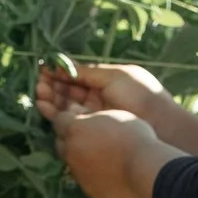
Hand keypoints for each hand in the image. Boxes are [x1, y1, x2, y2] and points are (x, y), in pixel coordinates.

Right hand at [35, 61, 173, 127]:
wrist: (159, 125)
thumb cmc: (141, 96)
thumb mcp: (115, 76)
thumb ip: (90, 72)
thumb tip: (66, 65)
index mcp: (106, 82)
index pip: (78, 76)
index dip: (60, 72)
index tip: (43, 68)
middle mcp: (99, 99)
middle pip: (70, 92)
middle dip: (53, 86)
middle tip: (38, 82)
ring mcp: (95, 116)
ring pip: (67, 106)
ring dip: (52, 99)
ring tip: (39, 93)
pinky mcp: (93, 131)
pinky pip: (71, 121)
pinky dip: (56, 113)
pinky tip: (44, 106)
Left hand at [41, 106, 168, 197]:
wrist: (146, 168)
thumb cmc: (135, 135)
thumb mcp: (114, 115)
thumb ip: (94, 116)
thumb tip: (81, 116)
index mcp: (75, 128)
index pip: (59, 120)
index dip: (70, 119)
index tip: (82, 118)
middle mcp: (71, 151)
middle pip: (61, 142)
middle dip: (70, 138)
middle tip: (88, 136)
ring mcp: (78, 173)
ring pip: (72, 162)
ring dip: (80, 157)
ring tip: (100, 154)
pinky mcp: (87, 189)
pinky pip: (84, 179)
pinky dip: (90, 174)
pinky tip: (107, 170)